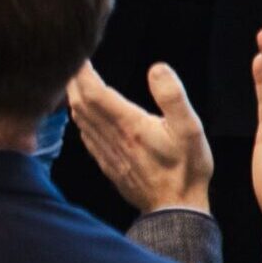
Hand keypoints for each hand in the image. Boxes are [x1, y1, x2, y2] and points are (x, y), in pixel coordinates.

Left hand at [66, 61, 212, 214]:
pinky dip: (78, 116)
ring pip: (79, 118)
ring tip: (73, 79)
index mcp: (128, 125)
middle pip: (79, 102)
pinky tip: (81, 111)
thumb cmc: (187, 168)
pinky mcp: (106, 161)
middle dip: (72, 80)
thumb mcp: (191, 130)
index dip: (82, 71)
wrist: (174, 208)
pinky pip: (84, 134)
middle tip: (71, 60)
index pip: (94, 92)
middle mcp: (111, 136)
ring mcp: (105, 151)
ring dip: (72, 96)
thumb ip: (173, 98)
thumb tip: (157, 68)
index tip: (78, 54)